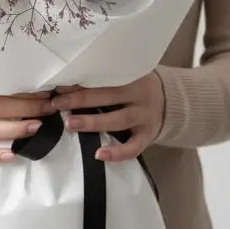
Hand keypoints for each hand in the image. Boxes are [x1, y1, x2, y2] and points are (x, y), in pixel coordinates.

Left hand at [50, 72, 165, 161]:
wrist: (172, 101)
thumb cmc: (139, 85)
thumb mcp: (129, 74)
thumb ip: (108, 76)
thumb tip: (69, 79)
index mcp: (132, 75)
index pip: (104, 77)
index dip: (81, 81)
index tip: (58, 84)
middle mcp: (139, 95)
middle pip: (108, 96)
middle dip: (81, 99)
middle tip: (57, 103)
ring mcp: (145, 117)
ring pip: (117, 120)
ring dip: (92, 122)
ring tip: (70, 124)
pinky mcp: (148, 136)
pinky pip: (133, 148)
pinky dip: (116, 153)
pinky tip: (98, 154)